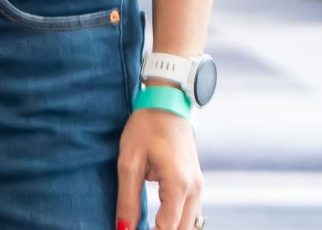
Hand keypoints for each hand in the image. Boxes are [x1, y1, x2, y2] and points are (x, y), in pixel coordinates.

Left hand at [118, 106, 201, 229]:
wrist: (167, 103)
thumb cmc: (145, 128)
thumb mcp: (129, 162)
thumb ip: (127, 199)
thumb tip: (122, 229)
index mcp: (178, 184)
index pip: (167, 228)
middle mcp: (195, 189)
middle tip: (135, 229)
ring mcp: (199, 187)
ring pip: (189, 225)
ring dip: (170, 229)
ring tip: (145, 226)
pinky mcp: (197, 183)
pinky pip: (190, 213)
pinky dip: (176, 222)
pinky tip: (157, 221)